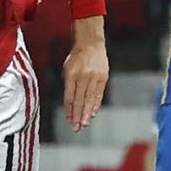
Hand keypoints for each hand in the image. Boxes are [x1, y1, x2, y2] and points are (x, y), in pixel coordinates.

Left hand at [63, 17, 108, 131]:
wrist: (91, 43)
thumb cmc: (76, 57)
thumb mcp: (67, 68)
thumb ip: (68, 85)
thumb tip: (70, 105)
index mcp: (71, 74)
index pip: (69, 96)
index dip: (69, 110)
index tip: (69, 120)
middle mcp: (83, 76)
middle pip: (80, 99)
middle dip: (78, 115)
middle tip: (76, 128)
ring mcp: (94, 76)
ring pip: (90, 98)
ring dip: (87, 113)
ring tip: (84, 124)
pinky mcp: (103, 77)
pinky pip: (99, 94)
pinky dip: (96, 104)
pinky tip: (93, 113)